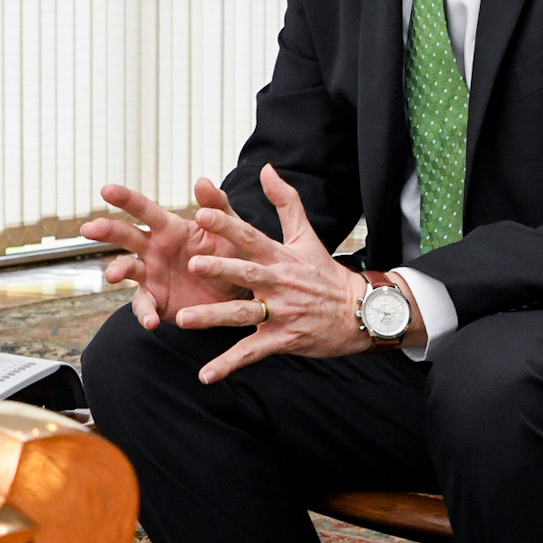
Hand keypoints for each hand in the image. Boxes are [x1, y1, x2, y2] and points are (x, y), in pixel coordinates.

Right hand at [80, 178, 248, 329]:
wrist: (238, 292)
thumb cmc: (230, 253)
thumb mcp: (228, 229)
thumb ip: (217, 206)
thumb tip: (203, 181)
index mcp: (169, 228)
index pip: (144, 209)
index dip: (125, 199)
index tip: (106, 190)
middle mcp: (153, 249)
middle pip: (125, 236)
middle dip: (107, 230)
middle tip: (90, 228)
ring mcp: (150, 275)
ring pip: (126, 268)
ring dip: (116, 270)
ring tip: (113, 275)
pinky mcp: (155, 300)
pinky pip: (144, 306)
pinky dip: (144, 313)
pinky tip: (151, 321)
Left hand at [177, 166, 373, 383]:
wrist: (358, 312)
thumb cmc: (324, 273)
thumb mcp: (307, 236)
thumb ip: (285, 201)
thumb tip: (268, 168)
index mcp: (281, 256)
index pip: (251, 236)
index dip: (228, 225)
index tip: (203, 213)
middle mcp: (279, 283)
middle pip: (247, 273)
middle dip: (222, 267)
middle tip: (194, 261)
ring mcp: (281, 313)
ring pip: (244, 315)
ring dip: (214, 317)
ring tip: (184, 319)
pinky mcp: (283, 340)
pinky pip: (251, 352)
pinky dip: (228, 364)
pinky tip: (206, 375)